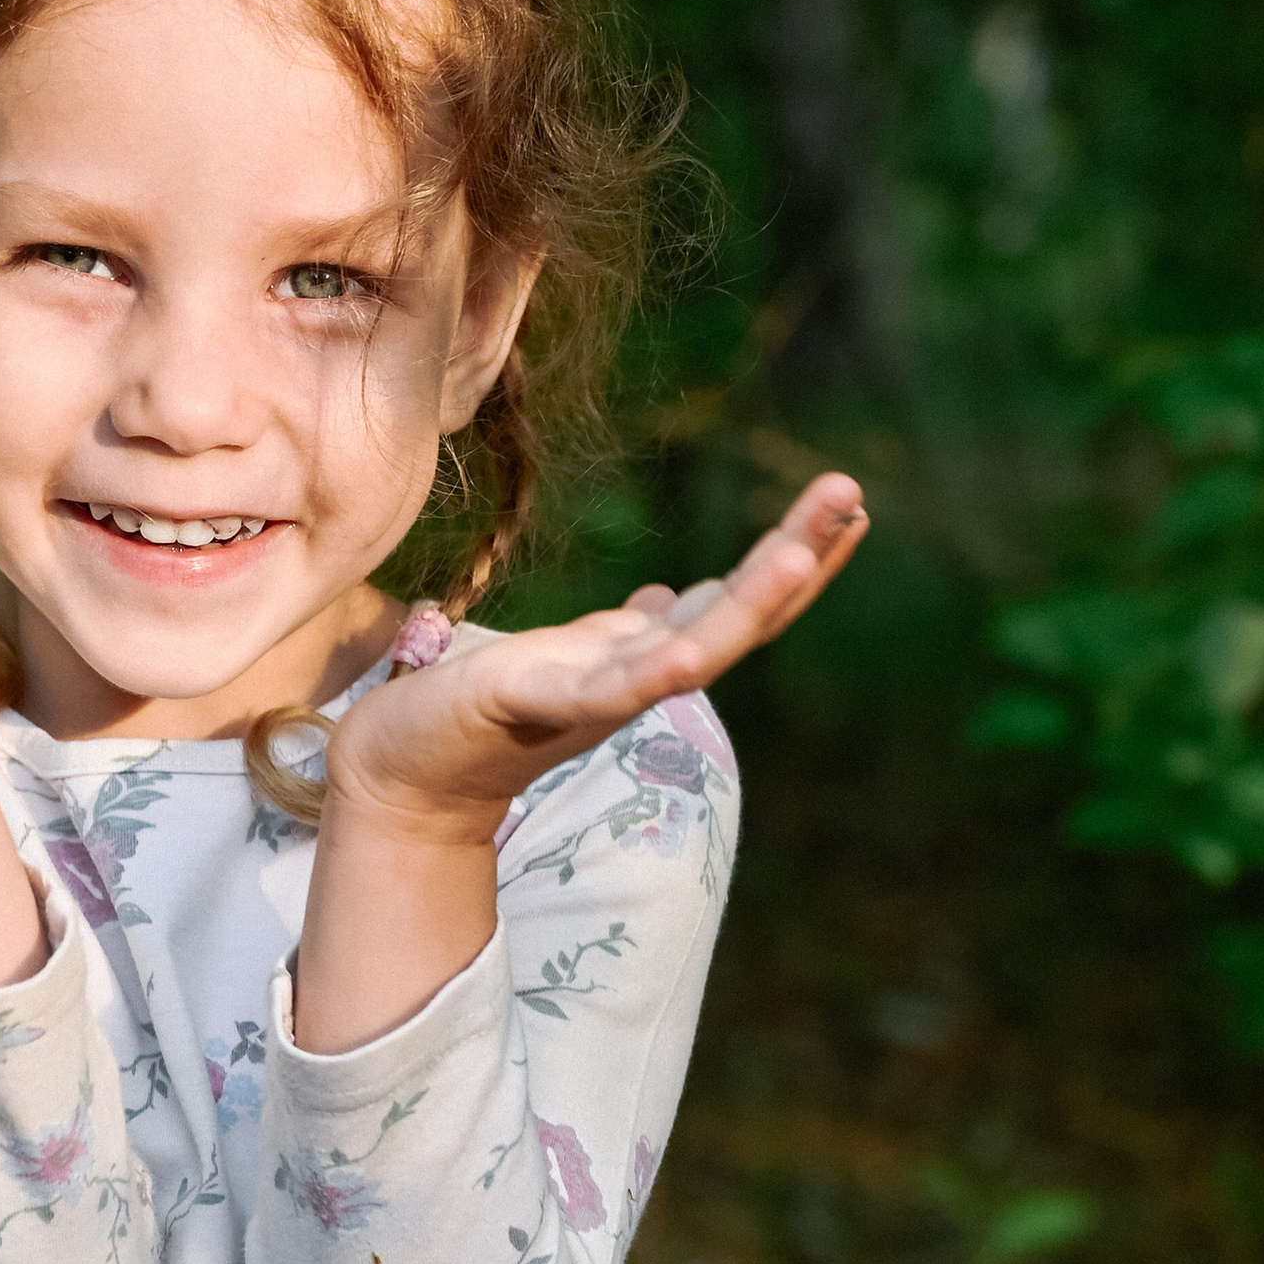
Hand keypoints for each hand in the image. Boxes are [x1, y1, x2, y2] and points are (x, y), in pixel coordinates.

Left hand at [324, 471, 868, 834]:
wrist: (411, 769)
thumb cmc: (485, 710)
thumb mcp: (572, 655)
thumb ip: (628, 634)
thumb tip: (672, 599)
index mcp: (648, 655)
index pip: (739, 601)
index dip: (795, 555)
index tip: (846, 503)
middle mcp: (640, 676)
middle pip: (738, 616)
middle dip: (798, 557)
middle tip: (851, 495)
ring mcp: (600, 695)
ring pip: (695, 649)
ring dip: (752, 603)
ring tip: (803, 556)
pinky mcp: (544, 705)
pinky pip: (612, 689)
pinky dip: (657, 671)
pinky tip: (693, 650)